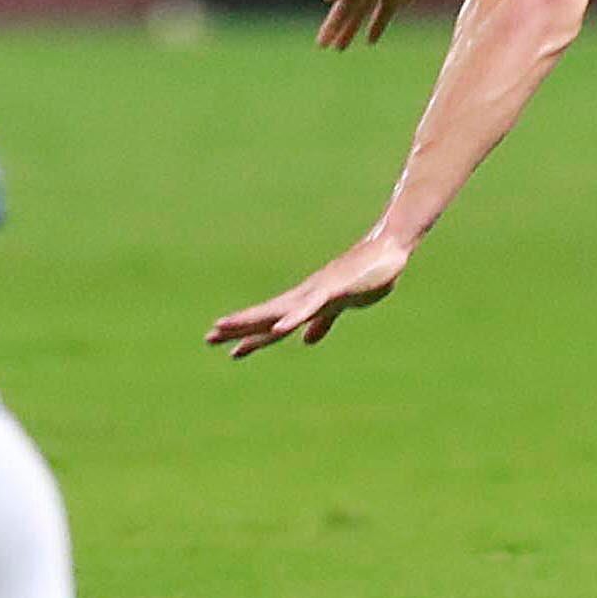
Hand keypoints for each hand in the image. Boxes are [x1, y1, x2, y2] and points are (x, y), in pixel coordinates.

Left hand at [207, 230, 411, 356]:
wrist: (387, 252)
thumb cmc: (364, 276)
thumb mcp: (339, 306)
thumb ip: (321, 323)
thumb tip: (306, 341)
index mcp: (304, 302)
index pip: (270, 321)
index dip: (248, 334)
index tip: (223, 345)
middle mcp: (304, 296)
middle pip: (266, 315)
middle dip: (238, 327)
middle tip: (208, 338)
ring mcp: (316, 292)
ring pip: (279, 310)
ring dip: (252, 320)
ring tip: (226, 328)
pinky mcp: (333, 290)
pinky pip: (310, 308)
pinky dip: (293, 318)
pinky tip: (278, 328)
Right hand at [317, 0, 464, 49]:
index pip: (345, 4)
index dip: (334, 24)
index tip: (323, 45)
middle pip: (359, 5)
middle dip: (347, 26)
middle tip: (337, 49)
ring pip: (380, 3)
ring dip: (371, 22)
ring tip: (365, 43)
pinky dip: (395, 9)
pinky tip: (398, 13)